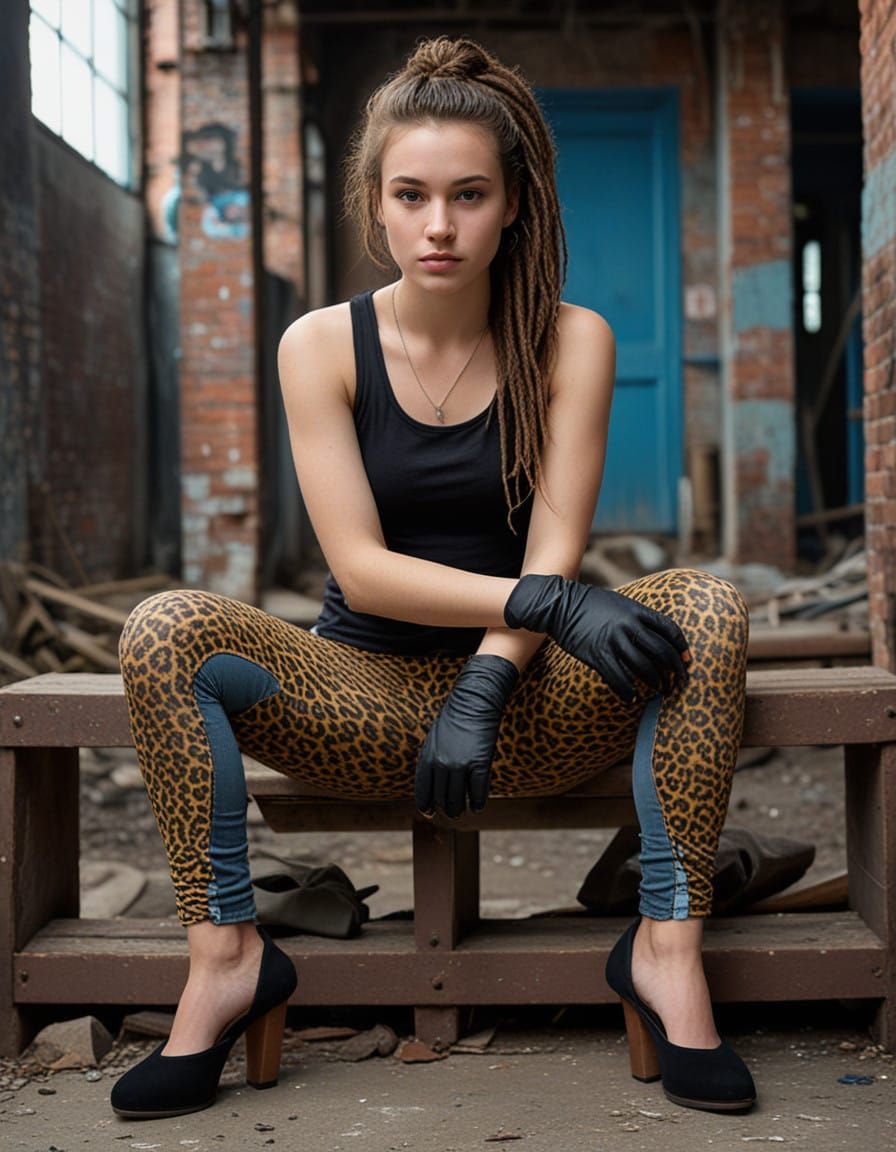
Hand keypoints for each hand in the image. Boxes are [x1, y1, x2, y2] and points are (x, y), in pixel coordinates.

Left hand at [415, 654, 518, 818]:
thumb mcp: (433, 741)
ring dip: (460, 809)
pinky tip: (477, 806)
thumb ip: (430, 762)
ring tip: (462, 810)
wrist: (473, 703)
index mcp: (427, 759)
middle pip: (442, 799)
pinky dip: (477, 803)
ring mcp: (461, 766)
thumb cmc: (453, 721)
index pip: (423, 792)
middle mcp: (441, 765)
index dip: (426, 806)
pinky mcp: (480, 765)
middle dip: (447, 809)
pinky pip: (478, 794)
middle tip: (452, 812)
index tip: (430, 812)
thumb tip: (431, 786)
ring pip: (458, 800)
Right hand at [504, 574, 689, 703]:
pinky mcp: (598, 655)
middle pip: (662, 652)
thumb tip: (656, 635)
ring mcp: (614, 641)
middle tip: (678, 682)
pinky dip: (629, 692)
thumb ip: (638, 617)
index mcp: (637, 611)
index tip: (687, 660)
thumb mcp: (620, 603)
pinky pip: (619, 679)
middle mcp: (629, 626)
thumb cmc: (590, 604)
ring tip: (660, 691)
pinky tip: (632, 698)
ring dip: (656, 683)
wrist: (559, 605)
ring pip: (645, 668)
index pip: (670, 630)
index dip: (682, 647)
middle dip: (675, 671)